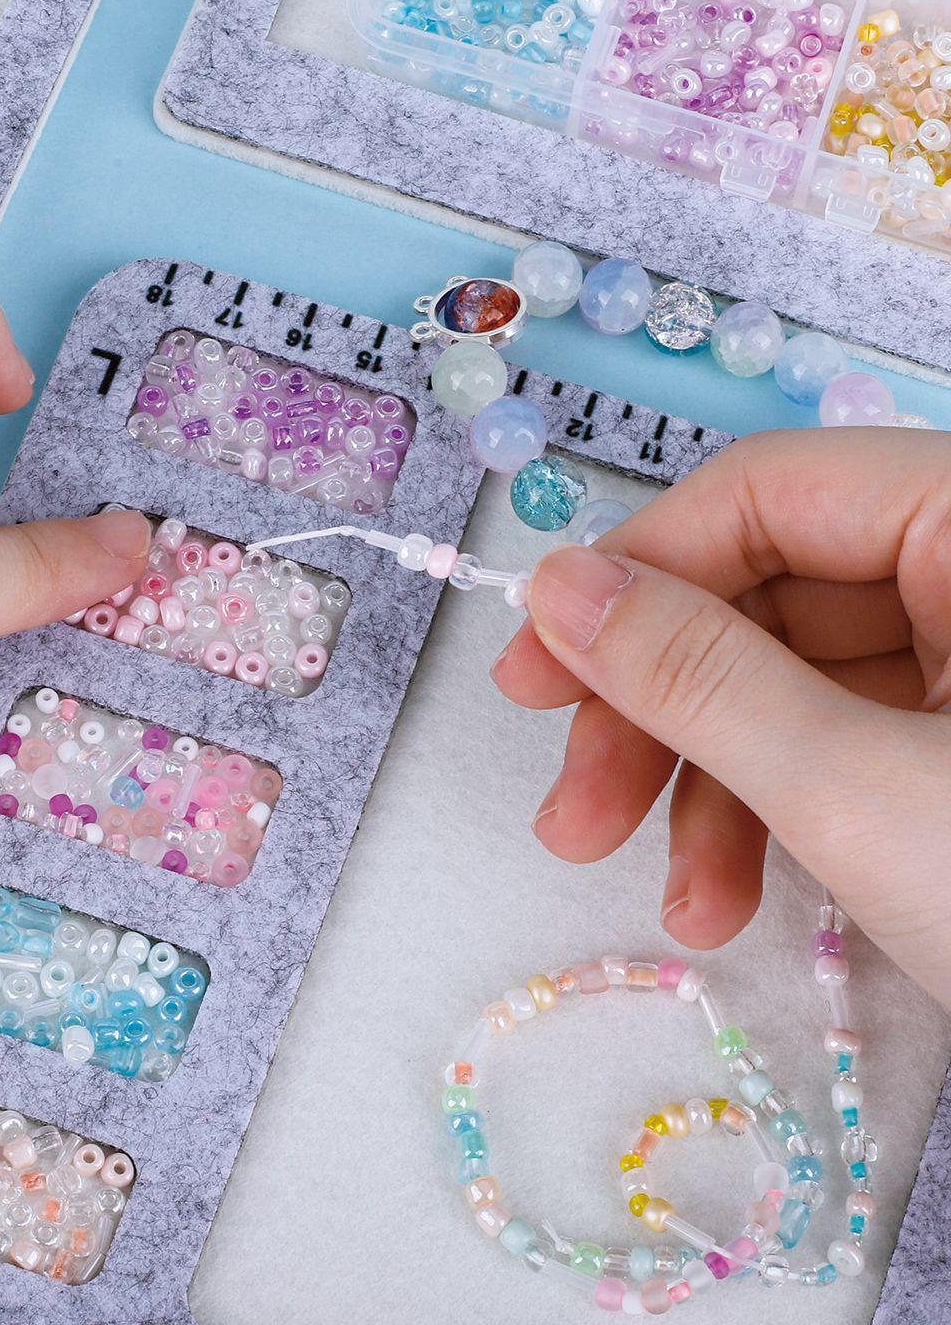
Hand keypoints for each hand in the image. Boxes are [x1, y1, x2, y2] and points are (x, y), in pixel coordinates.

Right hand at [493, 428, 950, 1006]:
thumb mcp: (857, 791)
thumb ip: (692, 672)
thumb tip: (556, 582)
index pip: (763, 493)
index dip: (633, 577)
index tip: (539, 674)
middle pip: (767, 596)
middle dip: (656, 713)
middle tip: (571, 808)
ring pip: (795, 680)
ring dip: (703, 787)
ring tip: (668, 897)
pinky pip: (845, 741)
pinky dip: (776, 817)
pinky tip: (735, 902)